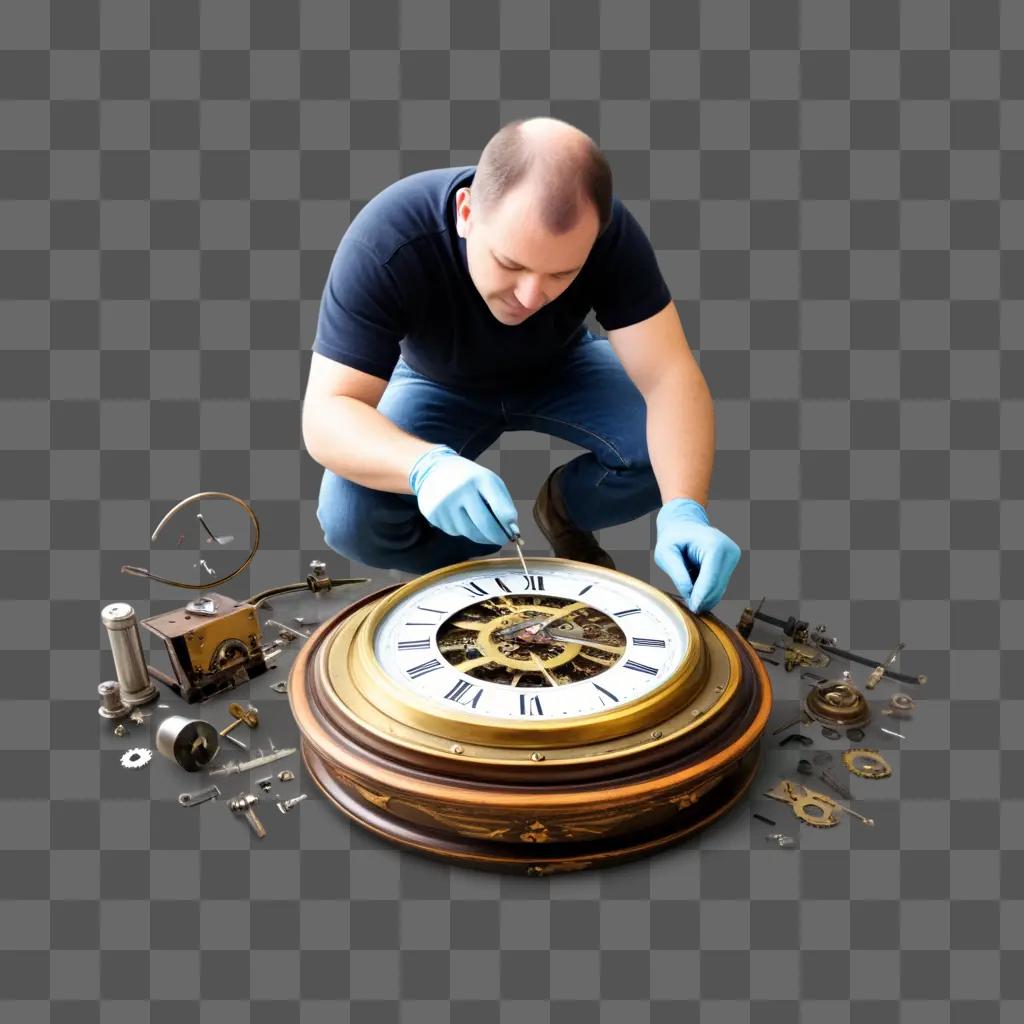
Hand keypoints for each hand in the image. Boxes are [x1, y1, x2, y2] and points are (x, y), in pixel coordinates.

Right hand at [409, 445, 518, 546]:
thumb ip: (504, 504)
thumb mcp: (489, 482)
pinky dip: (461, 529)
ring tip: (477, 522)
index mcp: (480, 479)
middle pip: (484, 525)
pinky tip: (458, 515)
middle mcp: (461, 490)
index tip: (513, 534)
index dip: (508, 525)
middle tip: (502, 540)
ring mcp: (444, 503)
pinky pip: (454, 531)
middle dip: (497, 537)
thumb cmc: (470, 479)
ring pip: (469, 532)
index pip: (500, 508)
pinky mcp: (433, 513)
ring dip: (478, 534)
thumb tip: (513, 531)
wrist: (435, 469)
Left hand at [654, 498, 740, 613]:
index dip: (701, 596)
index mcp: (715, 544)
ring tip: (687, 593)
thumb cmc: (672, 537)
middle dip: (702, 599)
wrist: (683, 525)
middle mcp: (729, 550)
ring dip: (704, 596)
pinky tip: (694, 587)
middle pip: (717, 586)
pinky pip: (720, 585)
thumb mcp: (665, 553)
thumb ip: (677, 573)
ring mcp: (733, 557)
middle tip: (688, 607)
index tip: (692, 609)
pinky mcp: (731, 564)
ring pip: (720, 588)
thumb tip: (689, 594)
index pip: (711, 579)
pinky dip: (707, 590)